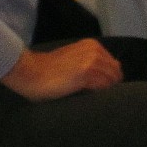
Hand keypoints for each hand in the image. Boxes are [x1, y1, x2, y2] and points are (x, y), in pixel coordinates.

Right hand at [0, 39, 122, 101]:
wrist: (30, 72)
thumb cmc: (48, 70)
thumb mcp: (73, 59)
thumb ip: (90, 63)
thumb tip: (110, 75)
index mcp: (92, 45)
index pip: (114, 66)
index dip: (110, 80)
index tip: (101, 91)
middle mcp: (94, 50)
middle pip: (116, 74)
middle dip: (111, 87)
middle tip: (98, 99)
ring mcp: (91, 61)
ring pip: (111, 81)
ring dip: (106, 92)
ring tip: (93, 100)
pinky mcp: (85, 73)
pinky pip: (103, 87)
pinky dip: (101, 95)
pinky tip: (91, 100)